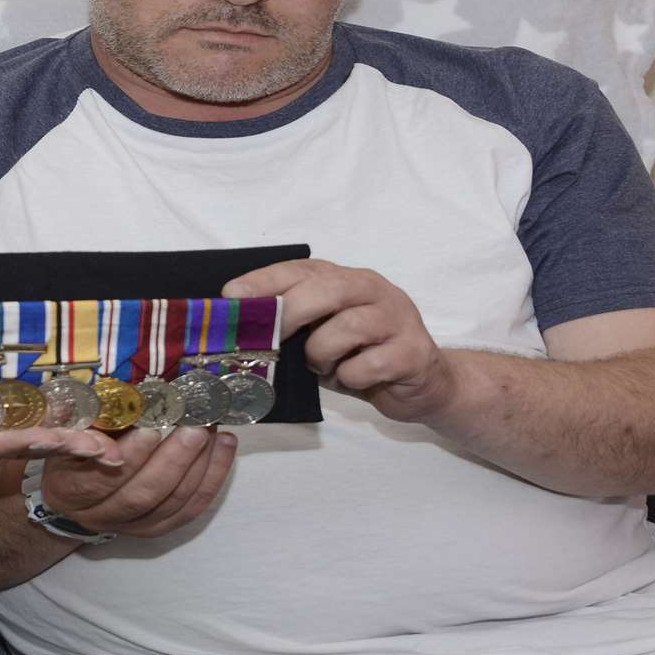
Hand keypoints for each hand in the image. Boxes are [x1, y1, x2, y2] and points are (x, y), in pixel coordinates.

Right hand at [41, 425, 237, 536]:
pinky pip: (191, 508)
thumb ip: (84, 421)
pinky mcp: (156, 528)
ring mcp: (131, 526)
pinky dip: (213, 477)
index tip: (152, 427)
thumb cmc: (71, 449)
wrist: (72, 493)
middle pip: (142, 495)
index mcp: (70, 489)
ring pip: (171, 503)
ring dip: (199, 464)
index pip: (99, 480)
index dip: (129, 456)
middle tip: (196, 425)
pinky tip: (225, 445)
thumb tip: (122, 403)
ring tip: (214, 428)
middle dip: (174, 458)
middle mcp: (99, 515)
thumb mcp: (64, 430)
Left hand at [224, 259, 455, 423]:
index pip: (301, 269)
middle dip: (290, 311)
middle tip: (271, 338)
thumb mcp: (322, 336)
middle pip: (328, 289)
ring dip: (323, 354)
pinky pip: (368, 364)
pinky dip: (350, 378)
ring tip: (324, 366)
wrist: (423, 385)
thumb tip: (242, 332)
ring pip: (347, 328)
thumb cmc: (361, 357)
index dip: (265, 280)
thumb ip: (294, 326)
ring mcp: (397, 318)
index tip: (232, 295)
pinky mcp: (413, 352)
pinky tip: (354, 379)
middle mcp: (372, 289)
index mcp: (345, 279)